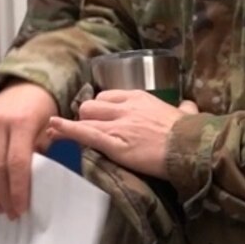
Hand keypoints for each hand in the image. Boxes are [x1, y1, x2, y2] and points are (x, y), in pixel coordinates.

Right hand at [0, 83, 57, 217]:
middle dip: (4, 194)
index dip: (18, 189)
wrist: (25, 84)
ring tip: (3, 205)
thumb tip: (33, 185)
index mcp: (21, 122)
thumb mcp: (50, 129)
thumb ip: (41, 154)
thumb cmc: (42, 109)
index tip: (21, 208)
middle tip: (12, 212)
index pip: (17, 163)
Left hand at [48, 90, 198, 179]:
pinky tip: (54, 129)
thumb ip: (185, 108)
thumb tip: (190, 107)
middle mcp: (125, 107)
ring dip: (73, 126)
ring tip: (57, 132)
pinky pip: (84, 134)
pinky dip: (67, 130)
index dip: (101, 109)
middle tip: (87, 129)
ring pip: (85, 118)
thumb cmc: (190, 133)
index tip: (100, 117)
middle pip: (92, 105)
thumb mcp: (186, 113)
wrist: (190, 147)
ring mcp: (117, 125)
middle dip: (86, 117)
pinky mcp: (113, 144)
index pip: (108, 96)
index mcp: (139, 98)